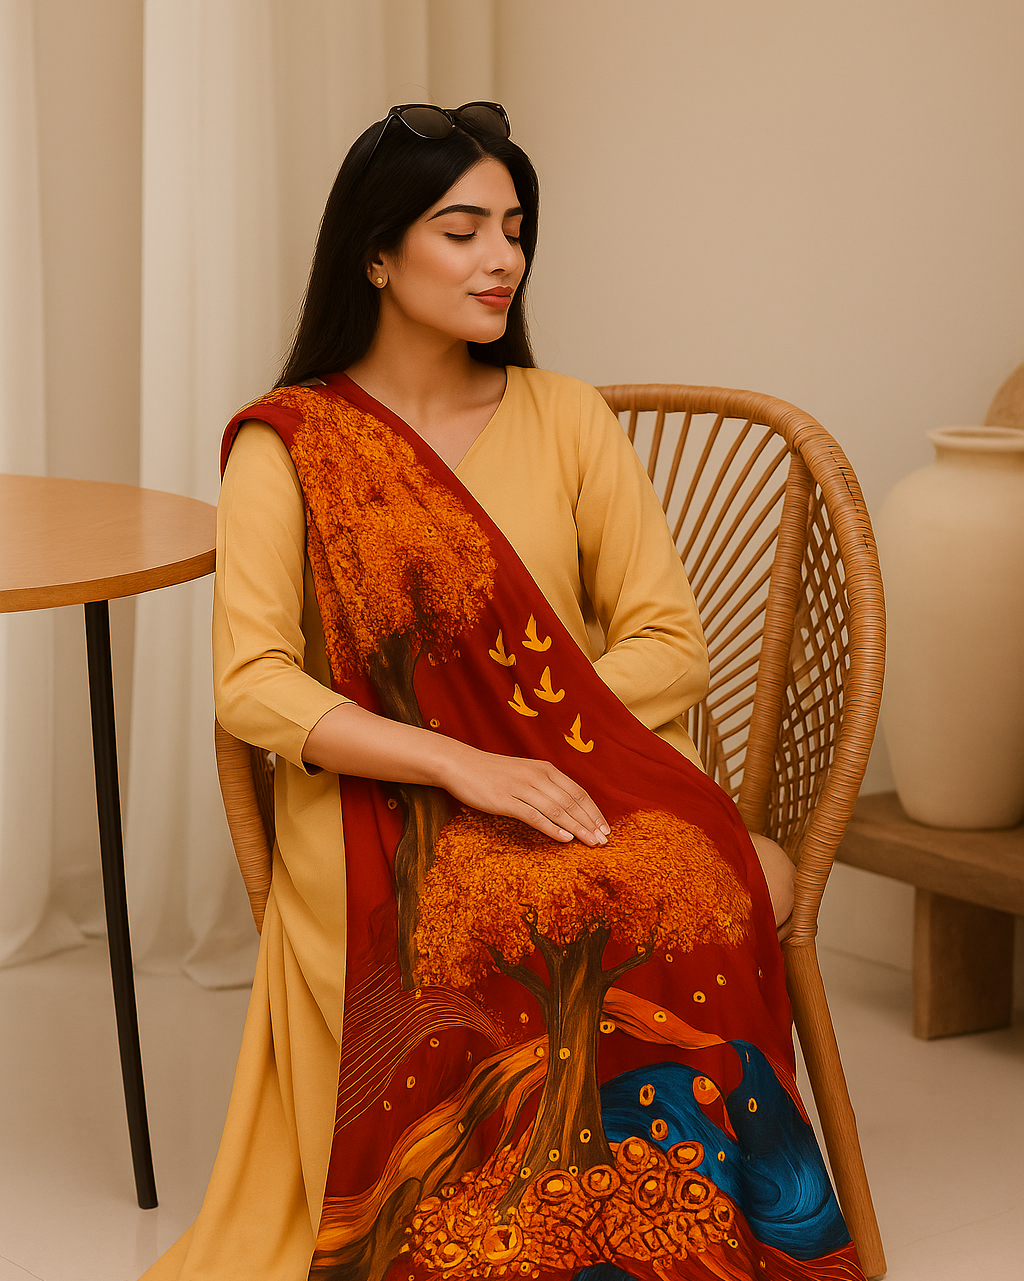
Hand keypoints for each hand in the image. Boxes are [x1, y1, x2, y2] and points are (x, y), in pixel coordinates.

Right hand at [437, 741, 609, 846]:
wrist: (460, 764)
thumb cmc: (493, 772)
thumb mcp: (524, 773)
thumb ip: (544, 786)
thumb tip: (565, 806)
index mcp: (545, 769)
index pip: (578, 791)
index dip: (593, 811)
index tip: (605, 828)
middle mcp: (538, 776)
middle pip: (572, 801)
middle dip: (590, 822)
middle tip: (604, 840)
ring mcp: (522, 787)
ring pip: (557, 810)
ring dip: (577, 828)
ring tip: (591, 842)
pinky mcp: (507, 800)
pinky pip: (535, 815)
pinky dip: (552, 828)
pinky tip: (565, 839)